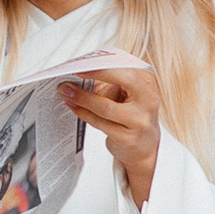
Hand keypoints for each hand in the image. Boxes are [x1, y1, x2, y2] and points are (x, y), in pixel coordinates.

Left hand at [60, 62, 164, 203]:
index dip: (106, 67)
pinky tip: (74, 107)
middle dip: (96, 75)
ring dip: (82, 98)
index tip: (84, 65)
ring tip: (67, 92)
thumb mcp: (131, 97)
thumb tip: (84, 73)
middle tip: (73, 75)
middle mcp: (148, 104)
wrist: (145, 148)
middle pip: (124, 82)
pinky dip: (84, 113)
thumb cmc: (134, 117)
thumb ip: (114, 84)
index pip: (129, 72)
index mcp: (148, 88)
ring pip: (106, 107)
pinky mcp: (126, 138)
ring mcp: (139, 122)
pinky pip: (100, 123)